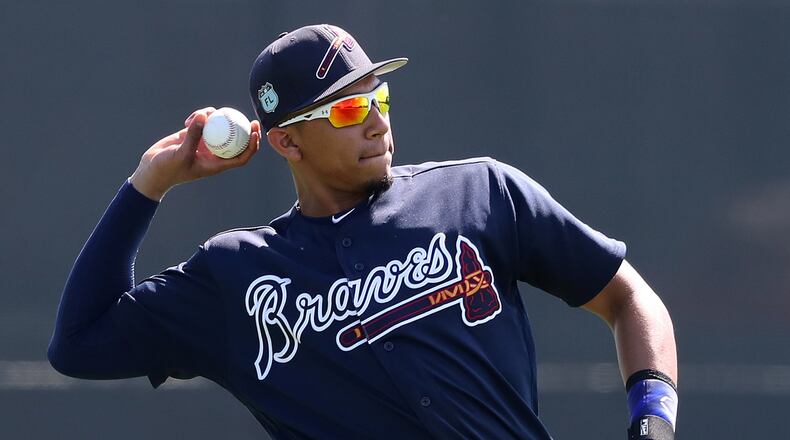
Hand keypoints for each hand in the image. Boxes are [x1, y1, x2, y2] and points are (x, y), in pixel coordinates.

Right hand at [129, 107, 260, 200]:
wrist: (151, 169)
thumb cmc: (168, 169)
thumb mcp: (181, 153)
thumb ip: (193, 135)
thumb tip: (205, 116)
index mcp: (216, 164)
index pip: (241, 157)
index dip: (252, 147)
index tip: (255, 133)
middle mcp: (213, 154)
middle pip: (235, 142)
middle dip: (245, 131)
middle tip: (250, 118)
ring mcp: (203, 144)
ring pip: (218, 129)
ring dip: (216, 120)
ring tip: (208, 113)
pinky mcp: (192, 136)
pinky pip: (202, 123)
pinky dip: (199, 118)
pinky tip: (190, 118)